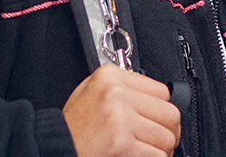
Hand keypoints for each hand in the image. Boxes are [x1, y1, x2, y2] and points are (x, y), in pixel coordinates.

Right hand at [62, 65, 180, 156]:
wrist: (57, 146)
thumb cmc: (73, 125)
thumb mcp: (91, 91)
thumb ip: (121, 86)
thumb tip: (153, 93)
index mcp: (111, 76)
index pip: (161, 90)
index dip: (163, 109)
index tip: (159, 120)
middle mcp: (116, 93)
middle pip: (169, 113)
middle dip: (169, 131)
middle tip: (161, 141)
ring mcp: (120, 118)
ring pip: (166, 137)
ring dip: (163, 150)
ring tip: (149, 151)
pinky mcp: (121, 143)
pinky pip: (158, 155)